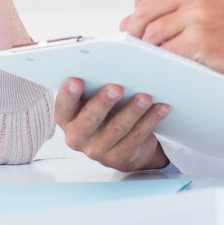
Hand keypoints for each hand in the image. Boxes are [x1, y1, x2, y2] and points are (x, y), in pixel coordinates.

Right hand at [54, 78, 170, 171]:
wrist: (119, 145)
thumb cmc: (103, 114)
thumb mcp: (91, 101)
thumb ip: (91, 86)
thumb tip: (106, 66)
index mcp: (66, 118)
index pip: (63, 106)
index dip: (68, 94)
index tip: (76, 80)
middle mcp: (77, 136)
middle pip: (90, 119)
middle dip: (104, 102)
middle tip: (116, 88)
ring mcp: (97, 150)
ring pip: (117, 129)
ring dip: (133, 111)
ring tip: (145, 96)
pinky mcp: (118, 158)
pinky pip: (136, 137)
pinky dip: (149, 121)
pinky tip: (160, 108)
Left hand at [121, 0, 223, 95]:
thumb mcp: (203, 1)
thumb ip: (166, 6)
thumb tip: (126, 22)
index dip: (139, 0)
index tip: (147, 15)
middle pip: (142, 9)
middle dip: (138, 29)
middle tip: (147, 41)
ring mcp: (196, 14)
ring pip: (149, 32)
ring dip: (151, 47)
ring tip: (166, 50)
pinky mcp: (198, 39)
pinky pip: (163, 50)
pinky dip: (163, 58)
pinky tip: (176, 58)